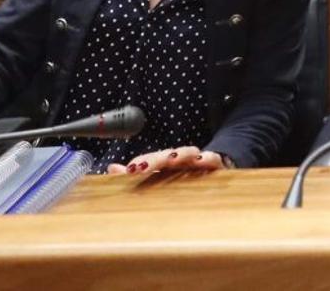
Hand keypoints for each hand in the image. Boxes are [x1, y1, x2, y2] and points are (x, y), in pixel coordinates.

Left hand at [104, 146, 227, 174]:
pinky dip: (208, 158)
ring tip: (171, 160)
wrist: (218, 173)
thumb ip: (138, 173)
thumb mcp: (160, 178)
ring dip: (179, 154)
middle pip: (167, 155)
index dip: (141, 162)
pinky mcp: (216, 165)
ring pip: (188, 152)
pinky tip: (201, 161)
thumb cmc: (185, 178)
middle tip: (141, 167)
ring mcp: (199, 161)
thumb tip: (112, 168)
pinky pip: (213, 159)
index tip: (129, 170)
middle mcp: (181, 159)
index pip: (151, 159)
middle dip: (154, 159)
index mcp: (166, 163)